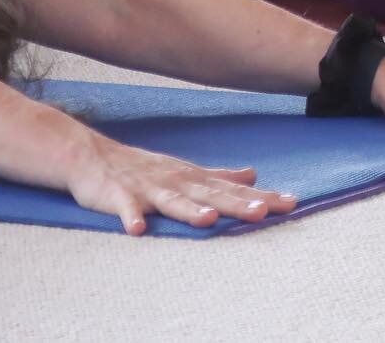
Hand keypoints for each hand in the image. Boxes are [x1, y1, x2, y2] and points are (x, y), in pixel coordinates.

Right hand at [63, 130, 295, 235]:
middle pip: (209, 195)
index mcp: (192, 178)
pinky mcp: (119, 197)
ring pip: (172, 201)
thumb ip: (219, 176)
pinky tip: (138, 230)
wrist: (92, 155)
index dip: (261, 197)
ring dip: (190, 211)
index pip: (233, 190)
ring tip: (210, 220)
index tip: (292, 203)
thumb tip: (253, 175)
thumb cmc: (142, 168)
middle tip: (264, 212)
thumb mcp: (185, 170)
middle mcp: (175, 181)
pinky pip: (125, 210)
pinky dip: (131, 218)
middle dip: (235, 204)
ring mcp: (147, 189)